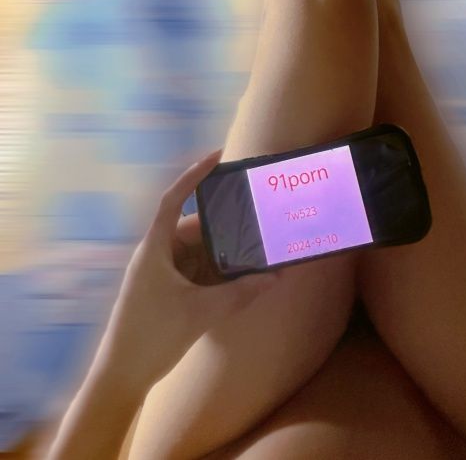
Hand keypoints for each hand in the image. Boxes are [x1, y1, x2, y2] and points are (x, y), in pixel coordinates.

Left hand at [99, 149, 276, 391]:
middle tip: (255, 221)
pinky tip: (238, 278)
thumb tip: (275, 276)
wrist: (120, 378)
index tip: (219, 158)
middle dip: (224, 227)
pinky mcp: (164, 292)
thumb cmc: (152, 336)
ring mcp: (158, 274)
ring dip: (222, 253)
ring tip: (254, 251)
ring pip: (196, 251)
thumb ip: (240, 293)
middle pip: (193, 228)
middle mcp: (155, 254)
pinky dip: (214, 272)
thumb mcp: (201, 313)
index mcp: (155, 247)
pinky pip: (194, 271)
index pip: (174, 198)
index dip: (195, 175)